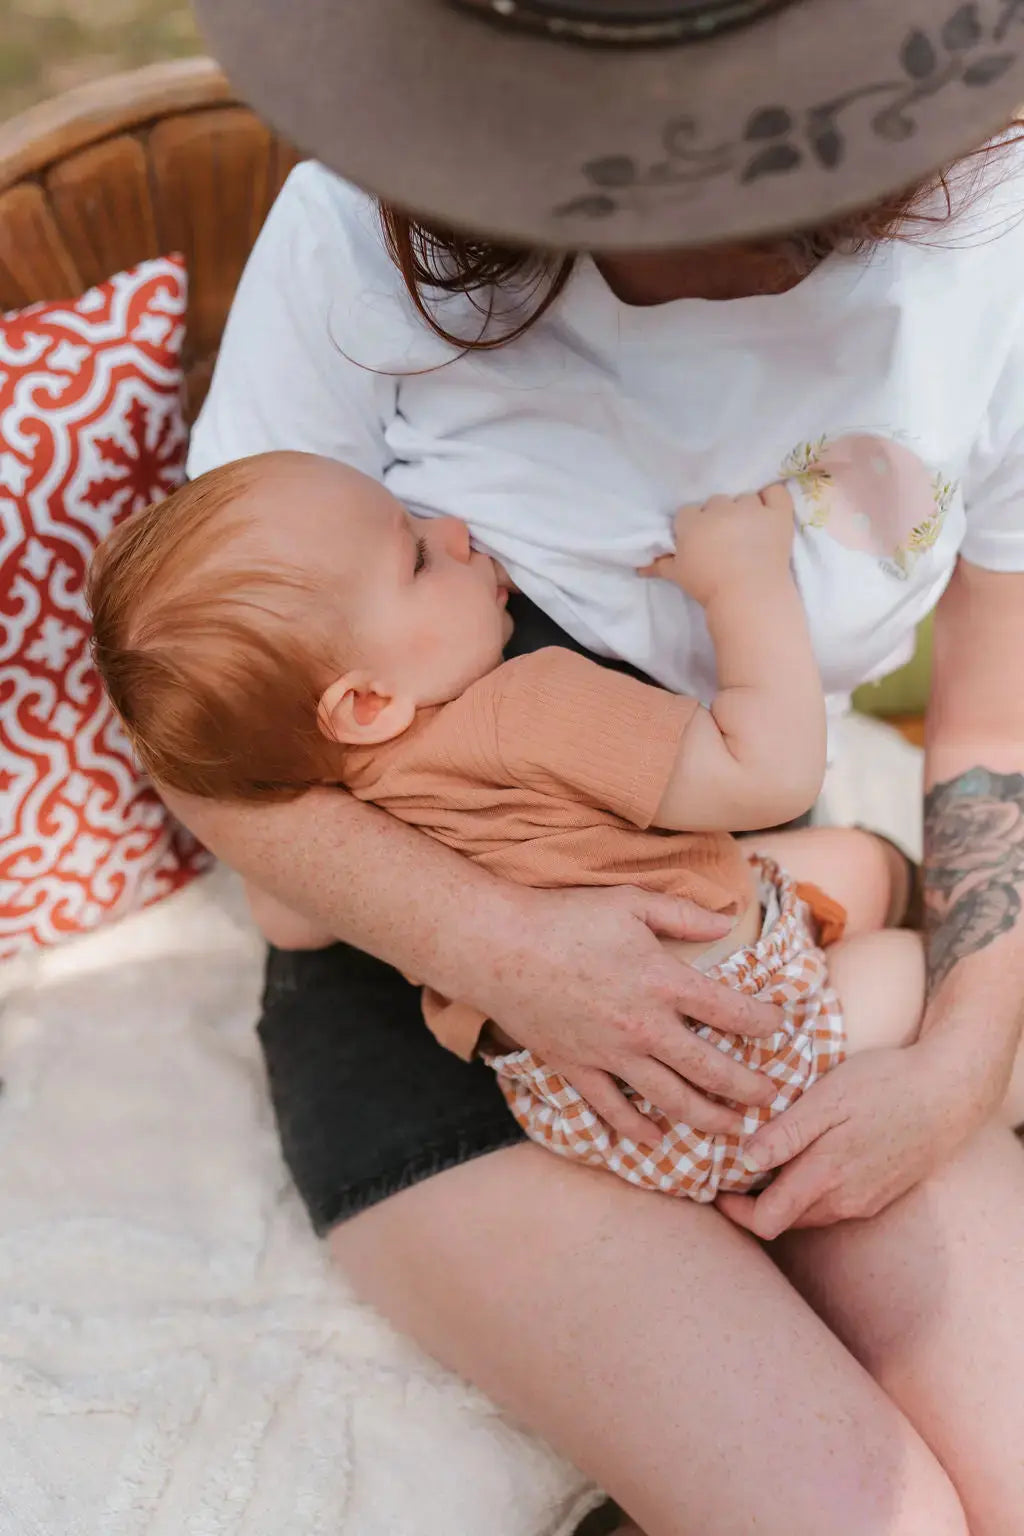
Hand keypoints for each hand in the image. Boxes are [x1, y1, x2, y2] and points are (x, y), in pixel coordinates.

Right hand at [478, 884, 784, 1145]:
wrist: (498, 946)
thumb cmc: (565, 917)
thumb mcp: (632, 902)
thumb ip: (685, 914)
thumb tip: (729, 920)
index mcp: (663, 982)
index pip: (732, 1012)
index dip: (766, 1022)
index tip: (783, 1026)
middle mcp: (644, 1027)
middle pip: (711, 1071)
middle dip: (749, 1088)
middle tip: (771, 1098)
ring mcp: (610, 1055)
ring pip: (671, 1101)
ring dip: (708, 1119)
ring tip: (732, 1129)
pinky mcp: (577, 1069)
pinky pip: (612, 1111)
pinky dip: (637, 1130)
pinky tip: (655, 1139)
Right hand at [640, 484, 794, 605]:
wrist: (749, 596)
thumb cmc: (708, 587)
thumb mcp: (679, 576)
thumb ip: (660, 565)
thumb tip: (640, 567)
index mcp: (693, 522)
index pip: (689, 512)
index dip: (694, 526)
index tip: (700, 542)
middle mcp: (721, 509)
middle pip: (717, 502)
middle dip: (719, 517)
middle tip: (725, 540)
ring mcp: (751, 509)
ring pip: (745, 498)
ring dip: (745, 510)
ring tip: (749, 533)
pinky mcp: (777, 515)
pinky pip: (776, 493)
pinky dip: (773, 497)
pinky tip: (769, 510)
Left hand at [716, 1038, 991, 1239]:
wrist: (948, 1093)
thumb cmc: (884, 1085)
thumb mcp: (828, 1098)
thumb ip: (786, 1134)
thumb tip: (745, 1162)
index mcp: (824, 1177)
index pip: (765, 1222)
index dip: (734, 1210)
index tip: (716, 1183)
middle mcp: (844, 1201)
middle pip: (784, 1220)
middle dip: (754, 1200)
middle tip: (734, 1165)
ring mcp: (865, 1200)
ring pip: (809, 1212)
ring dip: (784, 1193)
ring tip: (768, 1155)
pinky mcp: (880, 1193)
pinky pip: (834, 1203)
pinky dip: (812, 1187)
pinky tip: (809, 1153)